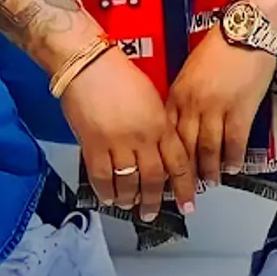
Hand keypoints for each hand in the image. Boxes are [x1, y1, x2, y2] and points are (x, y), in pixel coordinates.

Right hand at [61, 46, 194, 221]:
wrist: (88, 64)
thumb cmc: (118, 73)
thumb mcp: (150, 96)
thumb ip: (158, 124)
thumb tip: (162, 147)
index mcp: (159, 122)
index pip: (178, 162)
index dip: (184, 185)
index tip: (188, 201)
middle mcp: (141, 136)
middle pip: (154, 178)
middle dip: (157, 200)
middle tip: (154, 211)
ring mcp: (117, 142)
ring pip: (128, 182)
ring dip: (131, 199)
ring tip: (132, 205)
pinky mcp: (93, 145)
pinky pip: (102, 177)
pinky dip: (106, 191)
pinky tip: (109, 197)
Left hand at [166, 25, 275, 184]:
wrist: (244, 31)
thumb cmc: (219, 46)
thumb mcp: (191, 70)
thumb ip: (184, 95)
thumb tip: (181, 119)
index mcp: (177, 92)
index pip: (167, 132)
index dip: (167, 156)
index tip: (167, 171)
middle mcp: (192, 103)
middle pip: (184, 146)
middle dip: (185, 172)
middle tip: (186, 189)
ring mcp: (216, 108)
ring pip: (207, 149)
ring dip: (209, 170)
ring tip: (210, 182)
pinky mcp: (240, 110)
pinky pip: (233, 143)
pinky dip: (232, 159)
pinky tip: (231, 168)